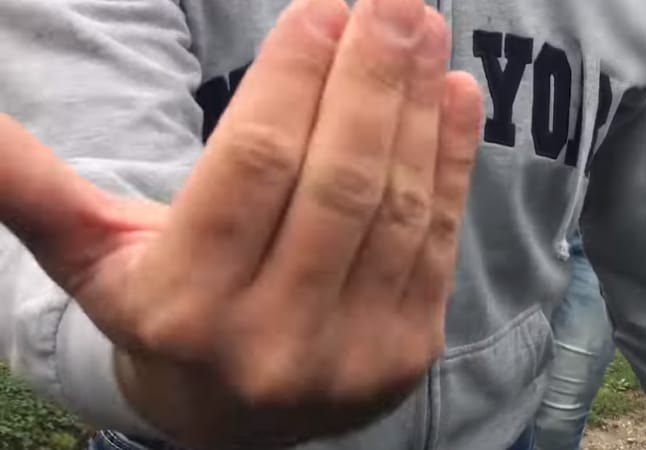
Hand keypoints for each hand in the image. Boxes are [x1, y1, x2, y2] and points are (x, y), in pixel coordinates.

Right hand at [0, 0, 482, 445]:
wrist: (233, 416)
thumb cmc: (161, 308)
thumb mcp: (91, 256)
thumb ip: (30, 188)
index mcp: (180, 309)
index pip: (252, 168)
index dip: (293, 79)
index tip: (323, 8)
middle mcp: (268, 341)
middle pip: (335, 183)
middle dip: (369, 79)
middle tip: (391, 0)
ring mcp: (348, 357)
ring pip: (395, 208)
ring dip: (417, 108)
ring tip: (423, 29)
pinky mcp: (406, 355)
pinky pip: (439, 242)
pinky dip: (451, 162)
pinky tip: (455, 95)